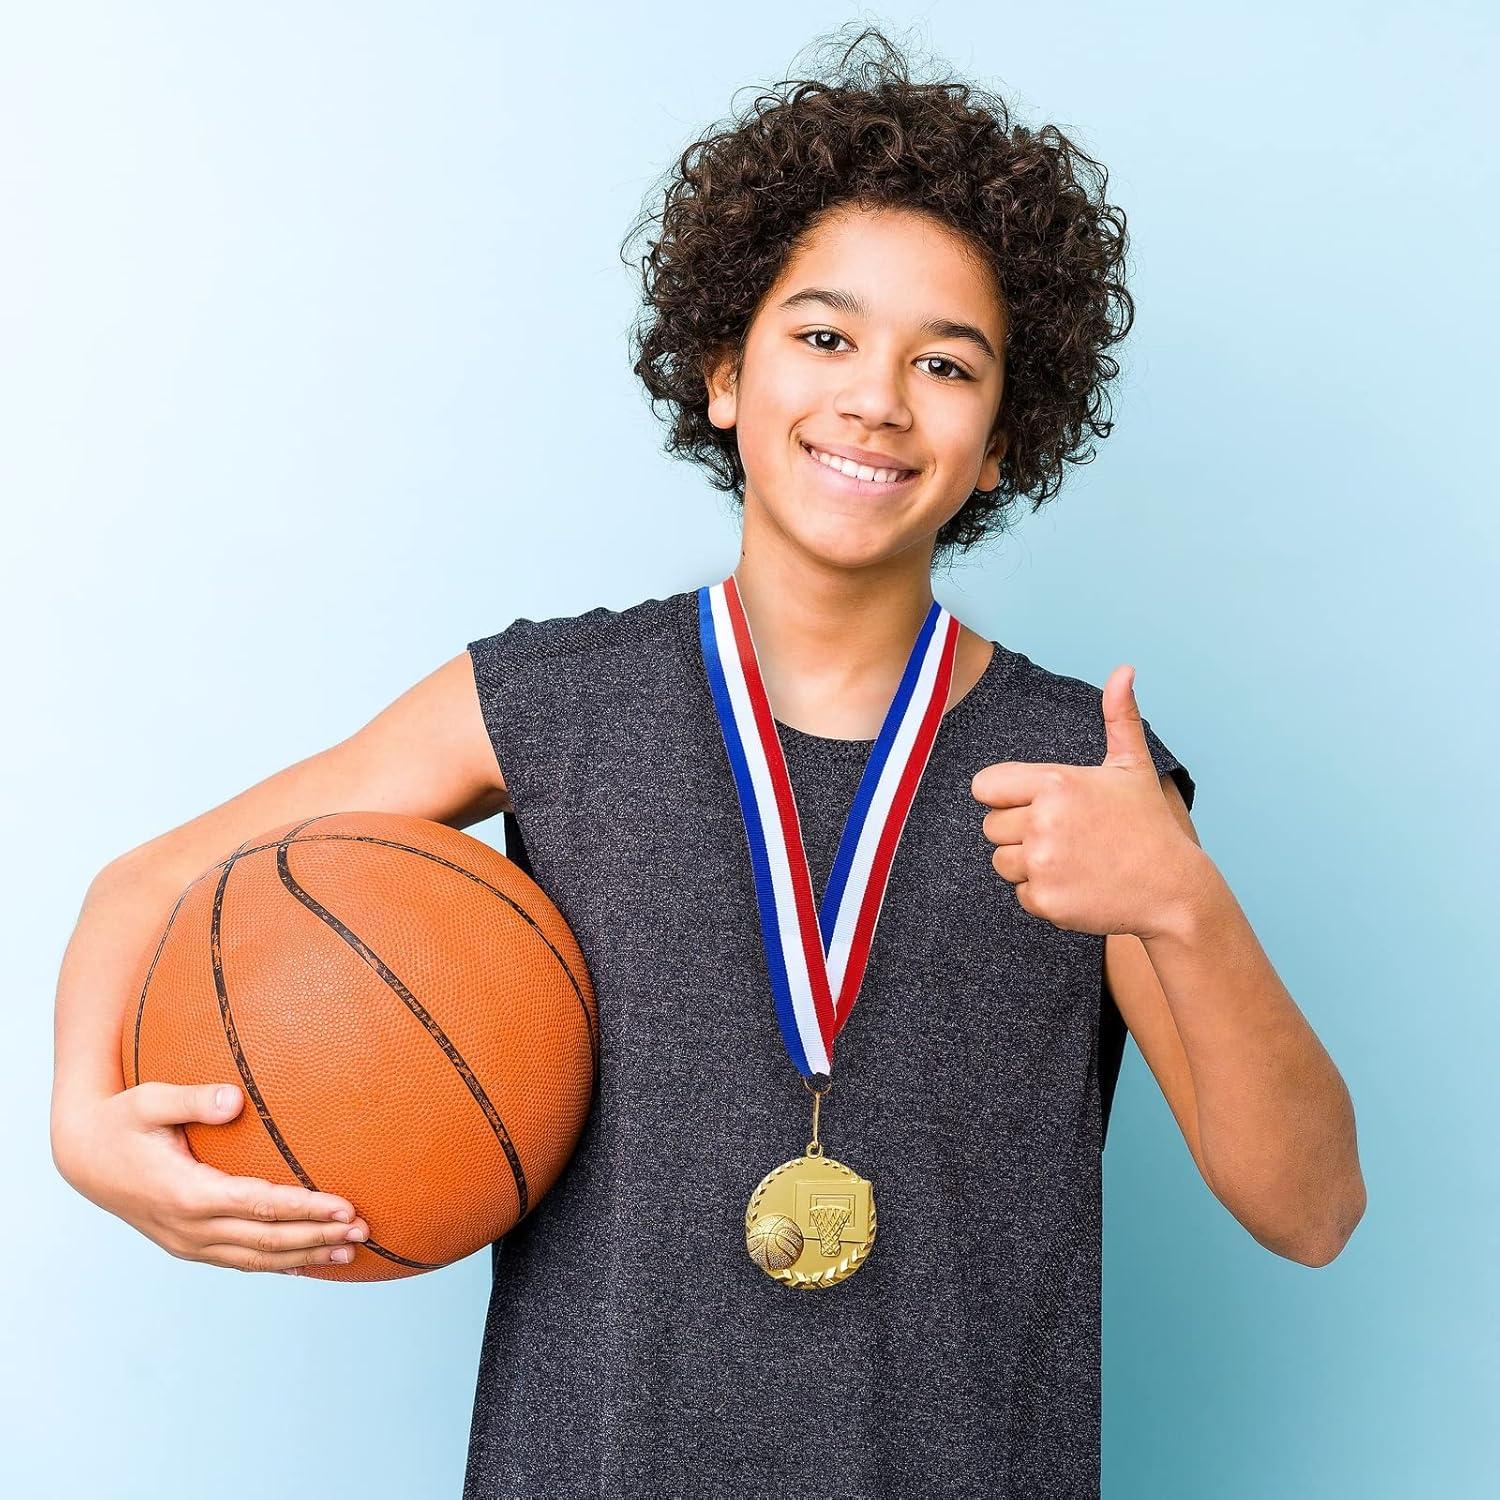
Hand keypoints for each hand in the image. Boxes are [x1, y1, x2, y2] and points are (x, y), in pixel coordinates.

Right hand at [51, 1081, 369, 1274]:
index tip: (346, 1207)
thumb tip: (234, 1098)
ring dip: (306, 1256)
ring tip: (351, 1252)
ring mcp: (187, 1242)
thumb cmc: (122, 1120)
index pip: (260, 1207)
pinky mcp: (188, 1245)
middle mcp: (189, 1227)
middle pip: (266, 1240)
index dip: (306, 1209)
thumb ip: (193, 1099)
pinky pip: (240, 1261)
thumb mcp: (149, 1101)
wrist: (83, 1157)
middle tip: (365, 1230)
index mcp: (186, 1193)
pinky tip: (311, 1264)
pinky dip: (278, 1264)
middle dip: (318, 1236)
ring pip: (257, 1259)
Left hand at [970, 664, 1204, 939]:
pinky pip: (1020, 895)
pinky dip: (1044, 895)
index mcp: (1056, 783)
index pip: (985, 786)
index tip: (1034, 804)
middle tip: (1066, 837)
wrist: (1174, 889)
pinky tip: (1078, 885)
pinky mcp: (1045, 900)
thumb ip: (1118, 717)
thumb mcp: (1131, 768)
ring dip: (1028, 865)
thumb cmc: (1148, 824)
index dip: (1005, 796)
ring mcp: (1043, 863)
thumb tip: (1124, 670)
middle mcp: (1043, 821)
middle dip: (1020, 832)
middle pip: (991, 827)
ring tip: (1073, 860)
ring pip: (1002, 863)